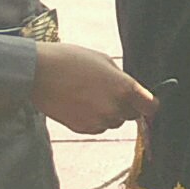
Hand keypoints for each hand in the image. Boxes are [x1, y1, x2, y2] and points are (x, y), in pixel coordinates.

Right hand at [34, 40, 153, 134]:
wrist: (39, 72)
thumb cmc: (71, 60)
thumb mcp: (104, 61)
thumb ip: (121, 78)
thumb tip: (130, 90)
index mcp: (124, 88)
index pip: (150, 107)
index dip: (150, 105)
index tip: (147, 103)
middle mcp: (115, 108)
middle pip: (131, 116)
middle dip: (126, 106)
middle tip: (110, 93)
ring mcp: (98, 121)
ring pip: (113, 122)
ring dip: (108, 113)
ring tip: (90, 95)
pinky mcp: (82, 128)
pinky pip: (97, 128)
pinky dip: (93, 119)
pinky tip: (79, 103)